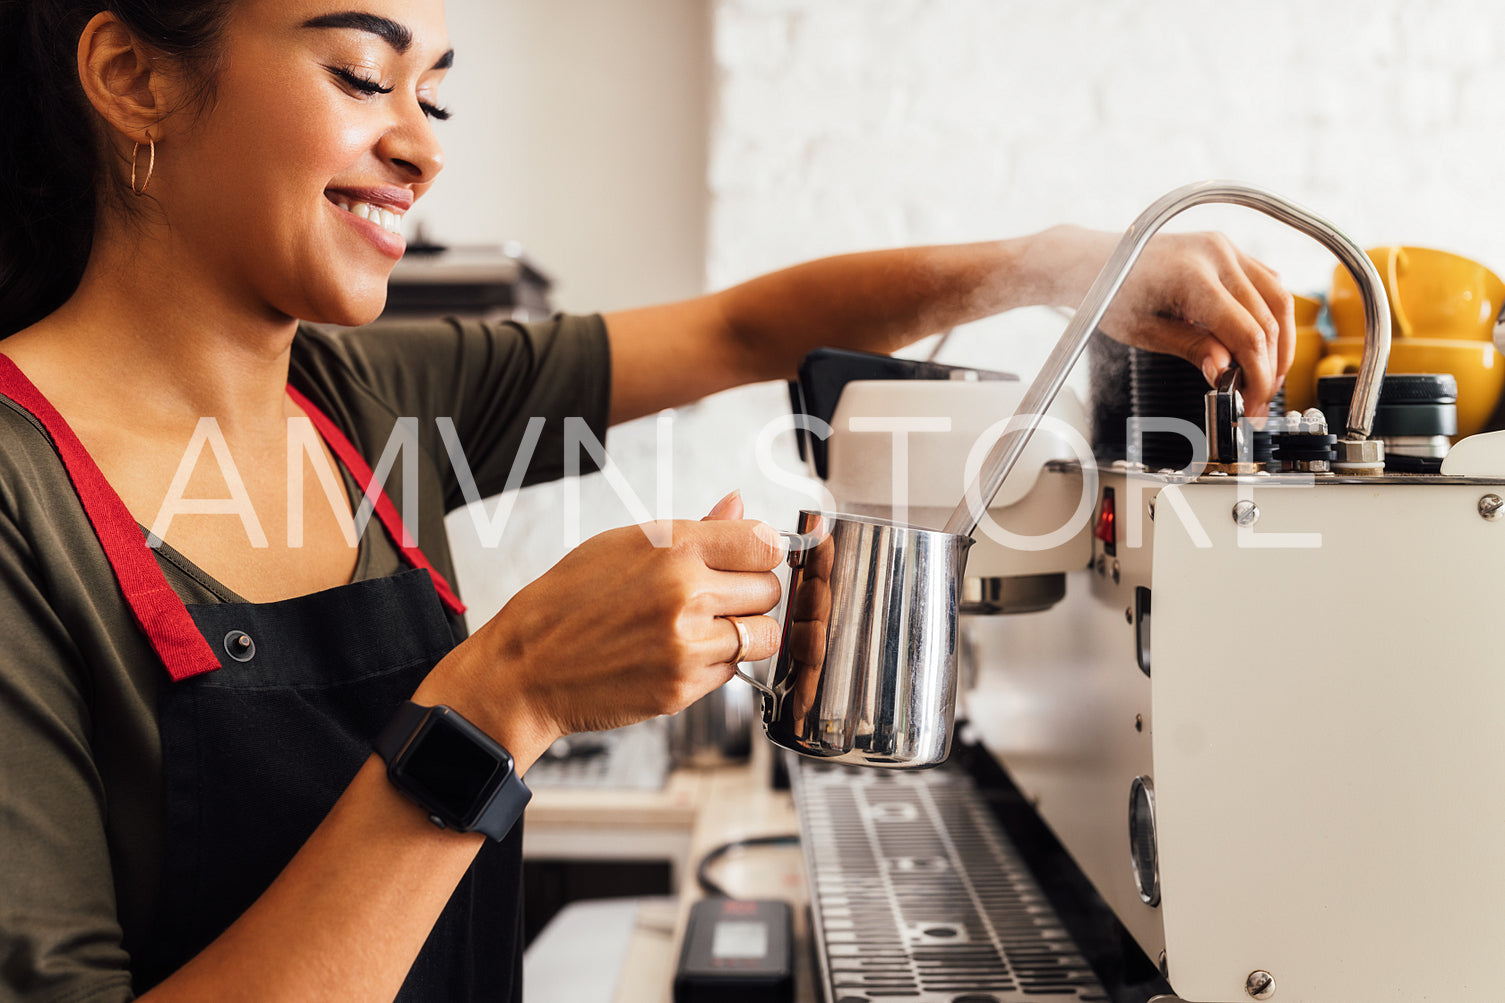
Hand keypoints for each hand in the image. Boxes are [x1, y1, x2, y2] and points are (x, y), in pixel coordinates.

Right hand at [421, 492, 783, 765]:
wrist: (526, 667)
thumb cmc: (569, 600)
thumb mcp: (624, 544)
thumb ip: (694, 529)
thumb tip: (738, 505)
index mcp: (673, 548)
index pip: (764, 542)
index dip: (761, 551)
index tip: (749, 559)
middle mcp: (686, 594)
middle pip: (770, 589)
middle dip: (750, 592)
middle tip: (716, 597)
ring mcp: (688, 645)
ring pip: (765, 635)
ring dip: (744, 631)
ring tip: (705, 628)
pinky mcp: (685, 687)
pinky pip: (734, 670)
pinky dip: (717, 663)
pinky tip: (680, 653)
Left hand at [1043, 225, 1294, 415]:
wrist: (1092, 261)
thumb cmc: (1108, 294)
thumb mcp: (1144, 331)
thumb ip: (1191, 348)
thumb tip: (1226, 372)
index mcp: (1192, 275)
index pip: (1246, 333)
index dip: (1257, 376)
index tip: (1253, 405)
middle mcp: (1216, 254)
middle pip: (1269, 317)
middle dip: (1270, 366)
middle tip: (1259, 400)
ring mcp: (1225, 247)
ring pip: (1279, 297)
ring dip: (1281, 341)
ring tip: (1266, 377)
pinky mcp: (1227, 249)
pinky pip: (1267, 282)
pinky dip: (1272, 315)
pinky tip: (1262, 344)